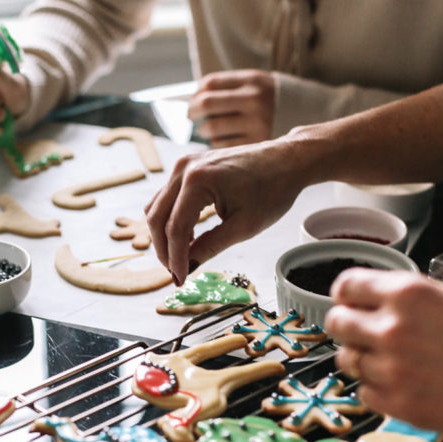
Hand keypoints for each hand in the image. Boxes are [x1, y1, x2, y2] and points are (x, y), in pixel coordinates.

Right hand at [144, 138, 299, 284]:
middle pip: (157, 217)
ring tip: (181, 257)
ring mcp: (184, 165)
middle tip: (176, 273)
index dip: (175, 258)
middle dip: (164, 250)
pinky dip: (171, 220)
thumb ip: (211, 247)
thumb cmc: (272, 189)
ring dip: (164, 235)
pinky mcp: (188, 168)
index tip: (180, 280)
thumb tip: (188, 266)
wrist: (286, 161)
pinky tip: (187, 237)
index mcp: (198, 180)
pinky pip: (167, 198)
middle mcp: (184, 169)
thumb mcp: (244, 226)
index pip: (175, 228)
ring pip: (157, 207)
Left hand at [188, 70, 275, 146]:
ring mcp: (257, 124)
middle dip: (193, 111)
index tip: (194, 101)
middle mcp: (254, 100)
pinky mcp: (257, 144)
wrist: (308, 115)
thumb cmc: (271, 100)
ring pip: (213, 128)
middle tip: (191, 116)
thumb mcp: (255, 84)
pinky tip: (221, 140)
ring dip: (204, 130)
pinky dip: (216, 143)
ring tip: (206, 130)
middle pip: (208, 104)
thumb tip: (193, 102)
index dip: (196, 93)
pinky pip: (224, 146)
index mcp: (252, 80)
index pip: (210, 83)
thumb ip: (228, 89)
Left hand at [326, 269, 442, 433]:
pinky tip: (405, 384)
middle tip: (366, 334)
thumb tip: (371, 304)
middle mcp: (393, 328)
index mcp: (407, 293)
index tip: (351, 304)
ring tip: (394, 362)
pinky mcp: (399, 404)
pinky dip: (378, 390)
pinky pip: (364, 394)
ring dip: (364, 361)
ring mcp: (392, 369)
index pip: (345, 287)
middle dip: (349, 328)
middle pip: (336, 324)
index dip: (348, 297)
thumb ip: (405, 300)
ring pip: (347, 361)